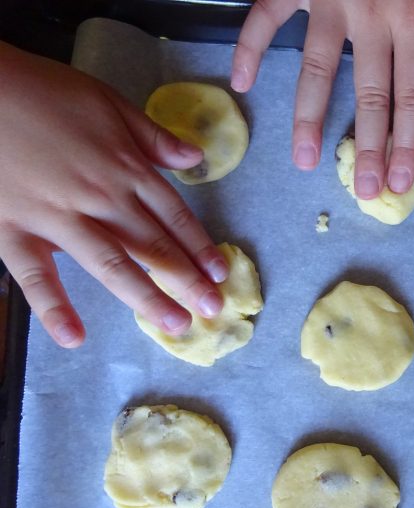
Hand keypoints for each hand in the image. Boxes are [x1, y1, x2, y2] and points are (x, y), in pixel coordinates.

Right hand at [0, 42, 228, 347]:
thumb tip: (194, 157)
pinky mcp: (14, 230)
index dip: (200, 246)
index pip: (174, 215)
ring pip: (113, 265)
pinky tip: (74, 337)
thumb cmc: (41, 91)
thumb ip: (153, 136)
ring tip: (176, 324)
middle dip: (187, 279)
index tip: (220, 273)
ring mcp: (58, 218)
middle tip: (213, 308)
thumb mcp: (108, 102)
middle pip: (153, 245)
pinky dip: (54, 308)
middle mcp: (101, 198)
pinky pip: (36, 276)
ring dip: (147, 297)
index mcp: (126, 167)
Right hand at [230, 0, 413, 197]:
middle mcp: (372, 17)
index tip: (400, 181)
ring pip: (317, 70)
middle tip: (362, 192)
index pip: (413, 97)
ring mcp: (327, 0)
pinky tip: (243, 84)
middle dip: (367, 147)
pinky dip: (251, 47)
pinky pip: (265, 18)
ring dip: (310, 118)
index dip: (408, 143)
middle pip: (370, 96)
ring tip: (305, 160)